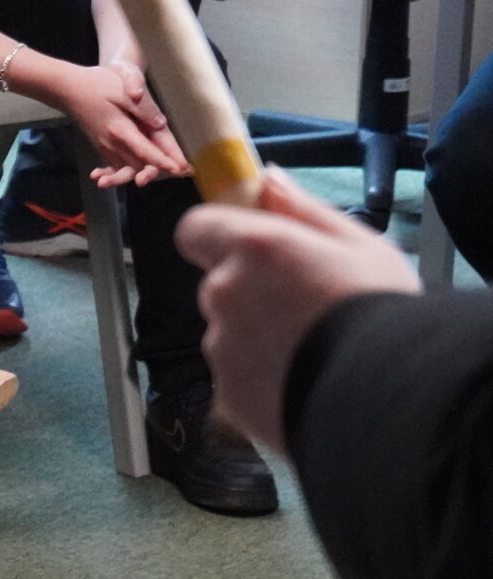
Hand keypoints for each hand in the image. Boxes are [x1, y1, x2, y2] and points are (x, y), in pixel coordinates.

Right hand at [48, 59, 189, 188]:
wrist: (67, 89)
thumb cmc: (97, 84)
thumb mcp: (122, 90)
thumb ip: (143, 108)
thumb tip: (161, 124)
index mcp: (120, 129)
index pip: (146, 150)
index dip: (165, 160)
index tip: (182, 168)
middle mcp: (112, 143)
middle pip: (139, 164)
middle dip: (160, 170)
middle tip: (183, 173)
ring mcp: (104, 146)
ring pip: (127, 168)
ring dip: (142, 174)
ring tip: (161, 178)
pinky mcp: (101, 145)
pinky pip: (115, 164)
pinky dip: (123, 173)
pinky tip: (135, 175)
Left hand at [176, 166, 419, 453]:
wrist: (383, 398)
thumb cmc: (381, 313)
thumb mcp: (361, 246)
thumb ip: (304, 210)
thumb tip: (267, 181)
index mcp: (253, 249)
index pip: (195, 228)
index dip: (216, 234)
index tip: (246, 244)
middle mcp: (223, 294)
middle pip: (220, 284)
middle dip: (252, 291)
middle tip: (308, 306)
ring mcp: (220, 347)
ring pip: (230, 332)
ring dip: (258, 336)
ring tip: (313, 350)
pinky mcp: (225, 393)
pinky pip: (237, 375)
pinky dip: (262, 376)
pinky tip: (304, 381)